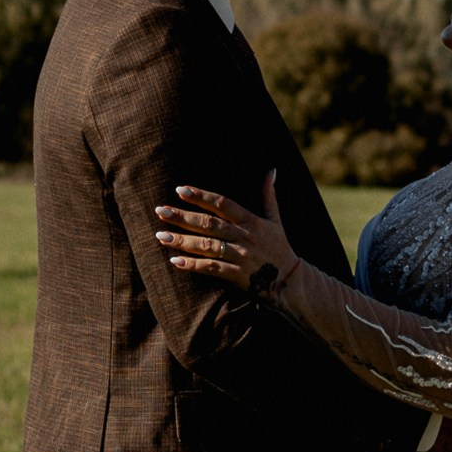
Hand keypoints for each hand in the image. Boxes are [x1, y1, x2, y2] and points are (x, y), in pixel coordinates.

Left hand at [156, 173, 298, 292]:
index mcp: (252, 220)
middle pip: (210, 224)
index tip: (180, 190)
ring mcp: (241, 256)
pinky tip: (175, 261)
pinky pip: (213, 269)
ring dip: (183, 241)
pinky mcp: (238, 276)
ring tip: (161, 236)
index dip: (202, 196)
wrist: (291, 280)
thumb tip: (272, 171)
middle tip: (160, 211)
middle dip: (184, 217)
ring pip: (208, 246)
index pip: (223, 204)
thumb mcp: (275, 220)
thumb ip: (269, 195)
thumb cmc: (279, 246)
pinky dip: (194, 265)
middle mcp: (245, 236)